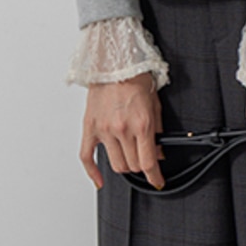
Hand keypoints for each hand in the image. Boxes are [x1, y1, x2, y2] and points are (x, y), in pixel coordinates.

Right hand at [80, 75, 163, 189]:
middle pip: (132, 166)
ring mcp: (103, 130)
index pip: (148, 163)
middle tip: (144, 158)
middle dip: (141, 166)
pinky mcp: (89, 127)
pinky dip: (93, 172)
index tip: (158, 181)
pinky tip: (99, 180)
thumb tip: (158, 153)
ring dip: (125, 165)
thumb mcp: (155, 106)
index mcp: (141, 124)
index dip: (155, 177)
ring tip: (129, 156)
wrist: (115, 63)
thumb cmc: (136, 79)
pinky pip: (87, 157)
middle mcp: (121, 129)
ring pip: (116, 165)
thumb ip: (158, 132)